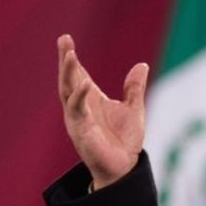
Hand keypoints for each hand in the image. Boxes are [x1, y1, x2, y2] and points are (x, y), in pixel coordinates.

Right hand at [57, 34, 148, 189]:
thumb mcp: (133, 108)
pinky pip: (77, 110)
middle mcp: (80, 107)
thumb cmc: (124, 140)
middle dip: (65, 60)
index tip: (65, 38)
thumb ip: (134, 88)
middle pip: (68, 79)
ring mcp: (78, 118)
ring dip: (68, 73)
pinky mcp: (81, 130)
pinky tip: (84, 83)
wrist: (124, 167)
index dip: (71, 58)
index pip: (78, 74)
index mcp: (91, 100)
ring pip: (67, 91)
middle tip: (64, 40)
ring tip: (70, 54)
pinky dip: (79, 96)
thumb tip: (141, 65)